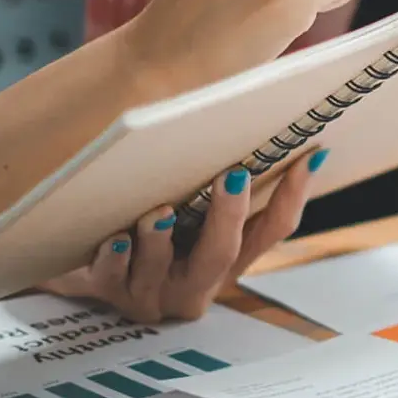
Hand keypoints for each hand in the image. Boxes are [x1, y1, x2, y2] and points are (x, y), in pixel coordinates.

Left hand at [43, 149, 323, 323]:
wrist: (86, 272)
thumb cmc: (149, 232)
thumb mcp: (193, 216)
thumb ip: (227, 184)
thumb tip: (273, 105)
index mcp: (225, 260)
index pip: (271, 230)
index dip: (294, 195)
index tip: (311, 155)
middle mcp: (195, 281)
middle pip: (222, 252)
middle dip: (228, 215)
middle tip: (234, 176)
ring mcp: (151, 291)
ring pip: (161, 268)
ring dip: (159, 240)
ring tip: (157, 214)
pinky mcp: (107, 293)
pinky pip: (111, 277)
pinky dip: (114, 257)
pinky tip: (115, 239)